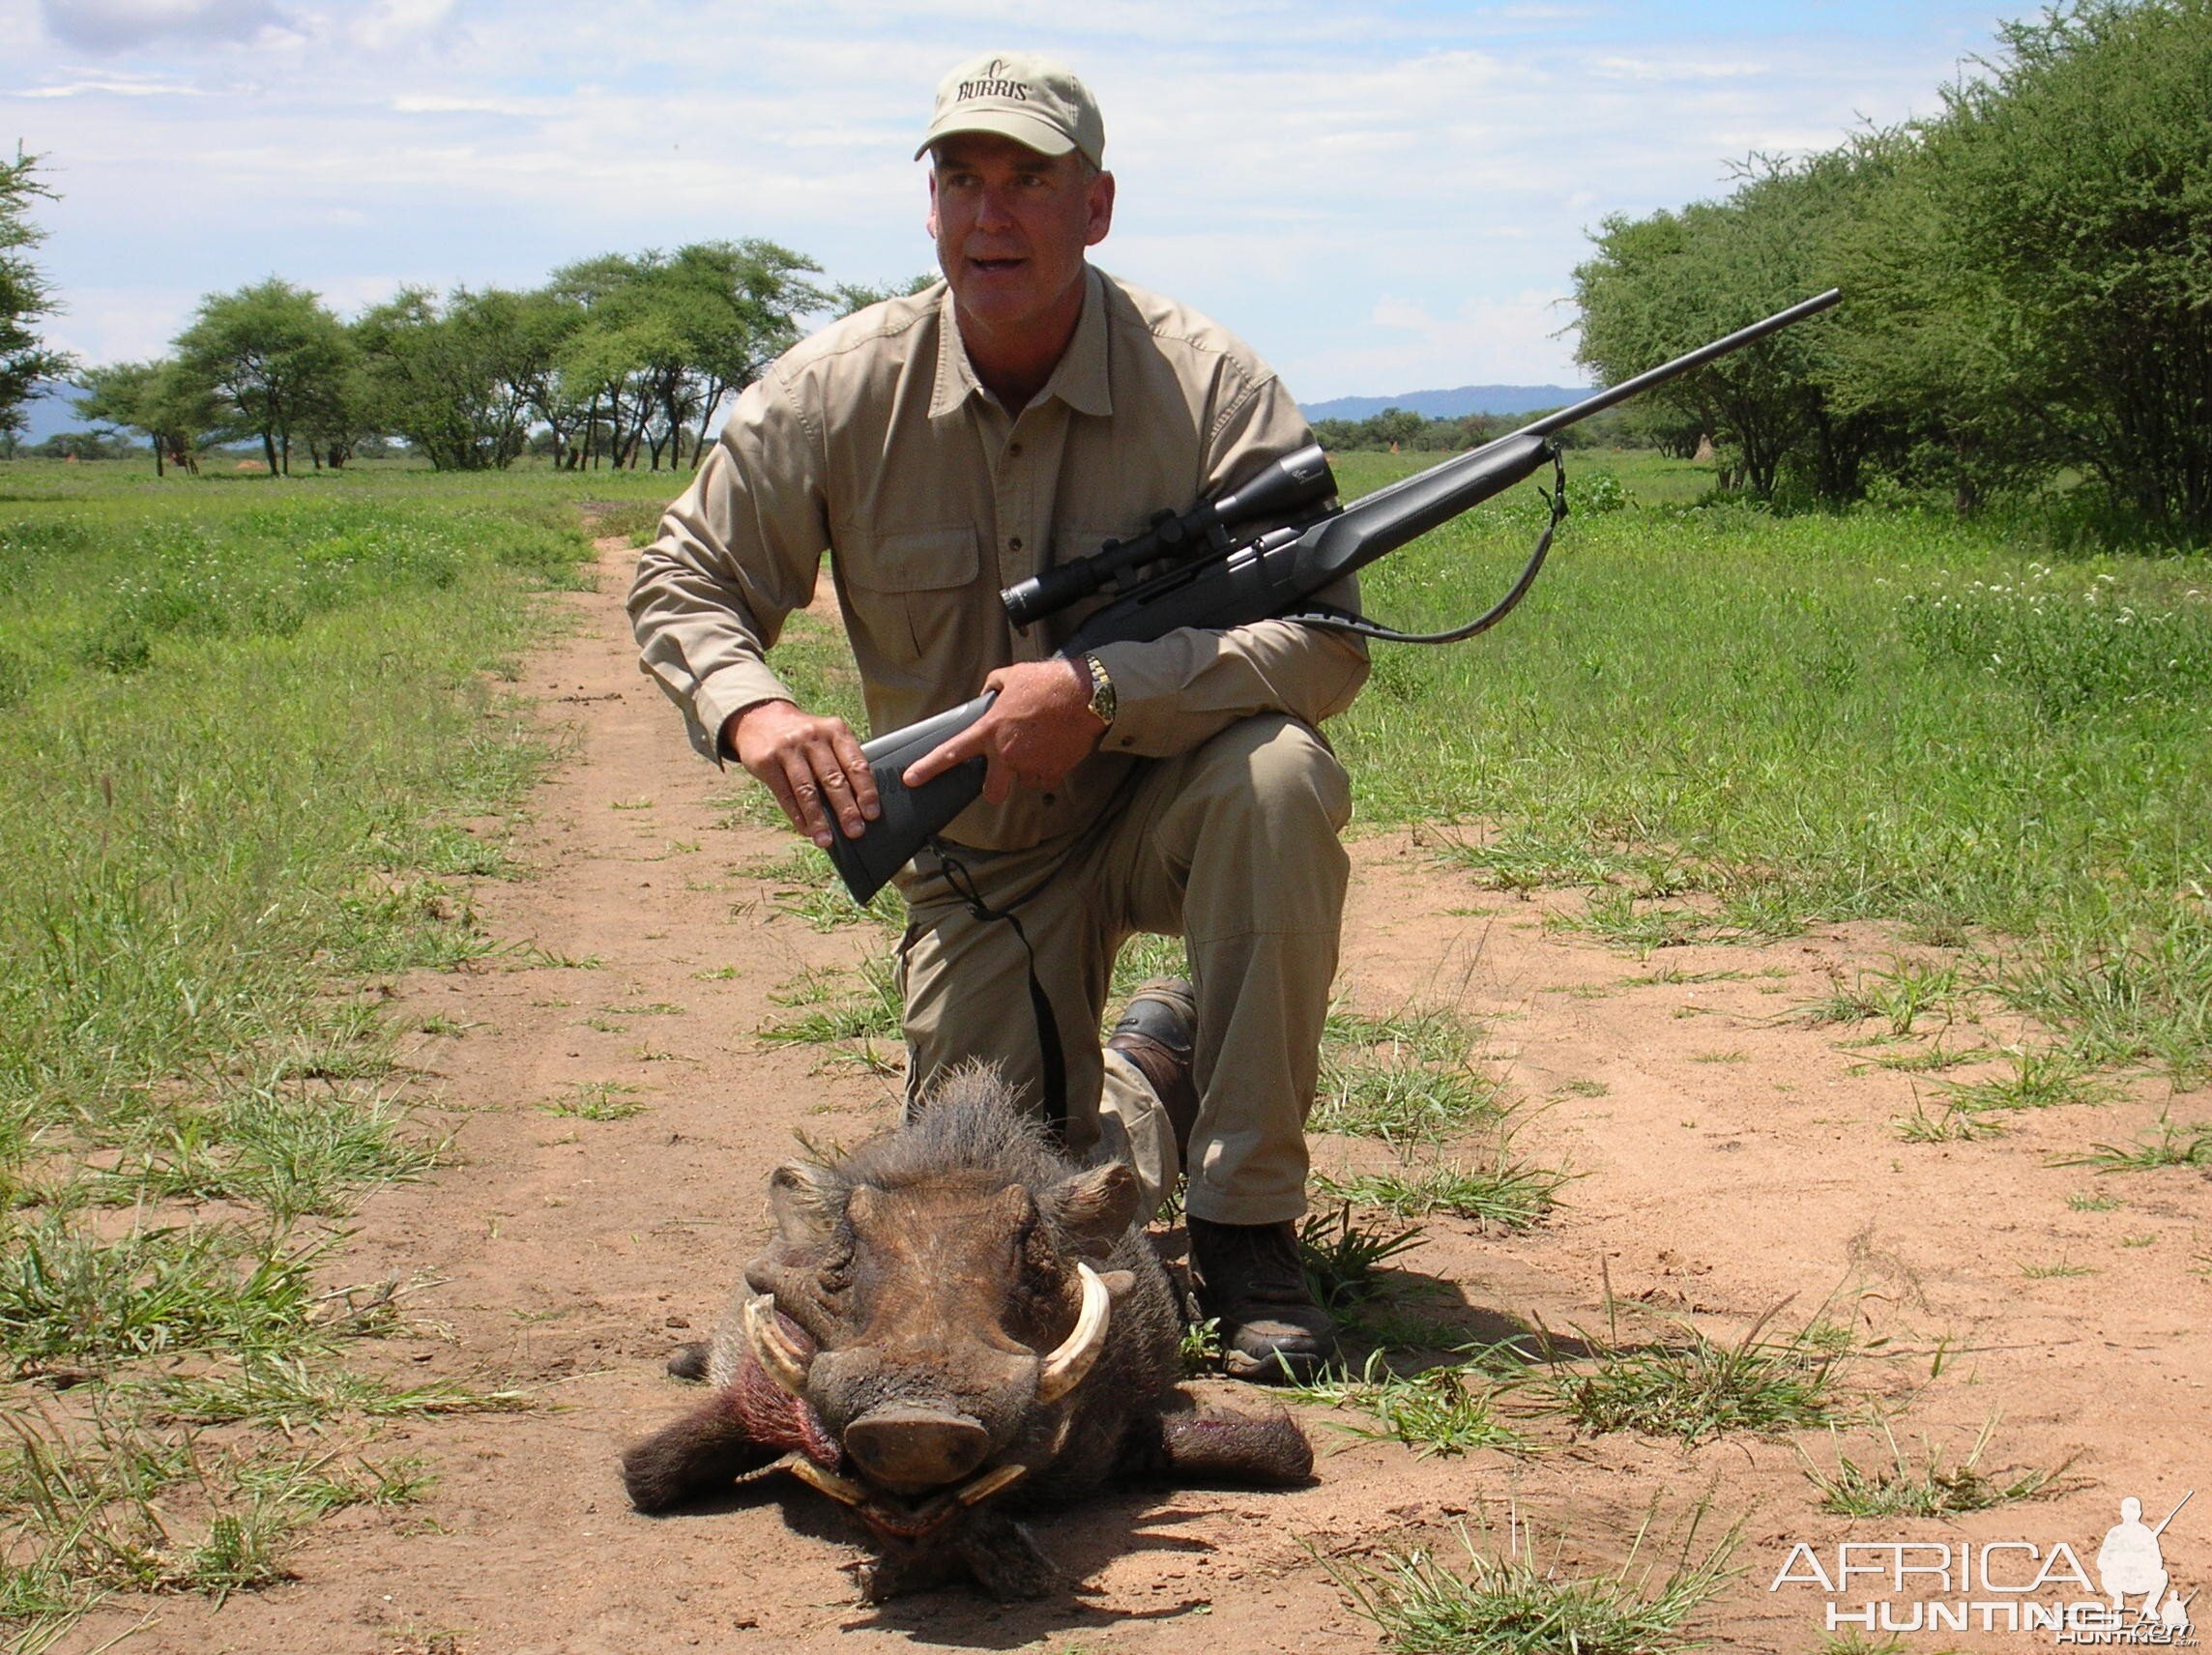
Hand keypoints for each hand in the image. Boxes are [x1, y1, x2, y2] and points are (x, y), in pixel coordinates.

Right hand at [725, 700, 879, 848]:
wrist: (760, 717)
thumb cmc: (804, 738)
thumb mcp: (826, 738)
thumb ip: (841, 763)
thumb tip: (859, 806)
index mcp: (835, 731)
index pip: (856, 764)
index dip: (865, 791)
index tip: (872, 814)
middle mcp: (813, 737)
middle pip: (833, 779)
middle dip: (846, 809)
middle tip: (855, 832)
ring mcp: (788, 748)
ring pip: (807, 790)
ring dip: (818, 819)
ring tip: (826, 840)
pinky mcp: (767, 761)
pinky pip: (785, 794)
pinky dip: (797, 816)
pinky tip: (806, 830)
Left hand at [901, 658, 1103, 804]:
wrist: (1085, 695)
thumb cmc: (1048, 683)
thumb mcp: (1012, 675)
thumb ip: (992, 687)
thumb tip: (987, 694)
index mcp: (990, 730)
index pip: (951, 753)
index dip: (927, 768)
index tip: (912, 779)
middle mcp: (1006, 753)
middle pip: (991, 792)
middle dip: (995, 788)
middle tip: (1002, 776)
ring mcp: (1030, 765)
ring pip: (1022, 782)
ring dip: (1026, 771)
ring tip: (1039, 747)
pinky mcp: (1053, 772)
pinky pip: (1045, 779)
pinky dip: (1047, 770)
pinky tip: (1053, 751)